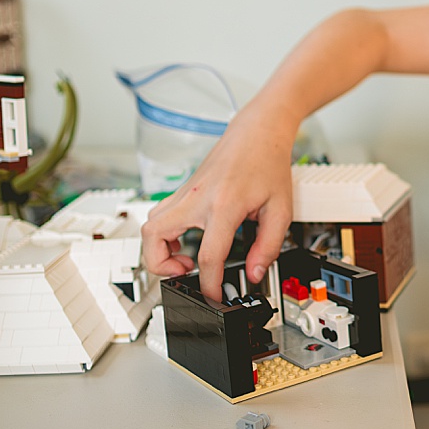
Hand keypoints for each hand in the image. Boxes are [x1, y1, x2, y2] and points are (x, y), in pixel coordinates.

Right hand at [140, 103, 297, 301]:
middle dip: (162, 266)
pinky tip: (183, 241)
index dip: (209, 284)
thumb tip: (254, 273)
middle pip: (154, 238)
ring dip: (157, 250)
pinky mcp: (182, 191)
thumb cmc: (269, 164)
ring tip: (184, 259)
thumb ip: (268, 246)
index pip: (208, 255)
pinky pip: (158, 217)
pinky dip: (162, 236)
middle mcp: (198, 198)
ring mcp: (185, 193)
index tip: (213, 296)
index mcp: (225, 204)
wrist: (258, 133)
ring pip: (149, 226)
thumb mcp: (280, 210)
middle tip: (185, 273)